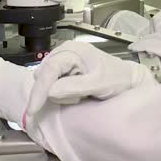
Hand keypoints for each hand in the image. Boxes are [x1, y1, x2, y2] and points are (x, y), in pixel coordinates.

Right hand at [26, 41, 155, 115]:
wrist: (127, 79)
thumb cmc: (117, 78)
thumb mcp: (99, 83)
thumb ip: (74, 86)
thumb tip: (50, 92)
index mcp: (72, 50)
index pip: (49, 70)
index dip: (39, 90)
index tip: (33, 109)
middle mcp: (64, 52)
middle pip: (43, 76)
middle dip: (53, 92)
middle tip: (76, 98)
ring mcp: (63, 61)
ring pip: (46, 82)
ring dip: (60, 94)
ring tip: (80, 95)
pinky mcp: (64, 70)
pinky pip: (52, 85)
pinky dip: (62, 93)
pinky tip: (77, 93)